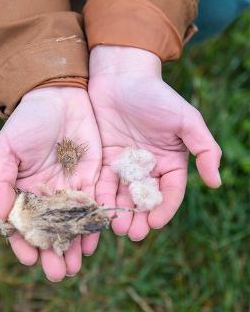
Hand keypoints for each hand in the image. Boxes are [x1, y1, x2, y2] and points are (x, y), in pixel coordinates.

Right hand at [0, 87, 101, 280]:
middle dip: (52, 252)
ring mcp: (70, 189)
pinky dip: (93, 226)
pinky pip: (93, 207)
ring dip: (72, 246)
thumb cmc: (27, 121)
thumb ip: (0, 183)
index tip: (30, 258)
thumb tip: (0, 218)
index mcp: (22, 190)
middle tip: (57, 273)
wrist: (59, 95)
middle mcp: (46, 195)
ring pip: (71, 225)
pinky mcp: (93, 179)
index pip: (22, 224)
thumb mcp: (6, 150)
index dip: (24, 243)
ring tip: (74, 265)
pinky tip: (93, 241)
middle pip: (49, 230)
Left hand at [88, 45, 220, 240]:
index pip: (170, 192)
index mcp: (171, 161)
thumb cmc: (156, 95)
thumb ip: (204, 149)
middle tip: (132, 234)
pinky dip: (100, 196)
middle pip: (144, 198)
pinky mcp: (103, 159)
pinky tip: (96, 209)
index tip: (154, 223)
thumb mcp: (185, 119)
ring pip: (122, 195)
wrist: (119, 76)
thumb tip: (215, 183)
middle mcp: (147, 167)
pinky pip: (101, 182)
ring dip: (119, 213)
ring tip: (114, 228)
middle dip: (139, 217)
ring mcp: (124, 164)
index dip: (164, 209)